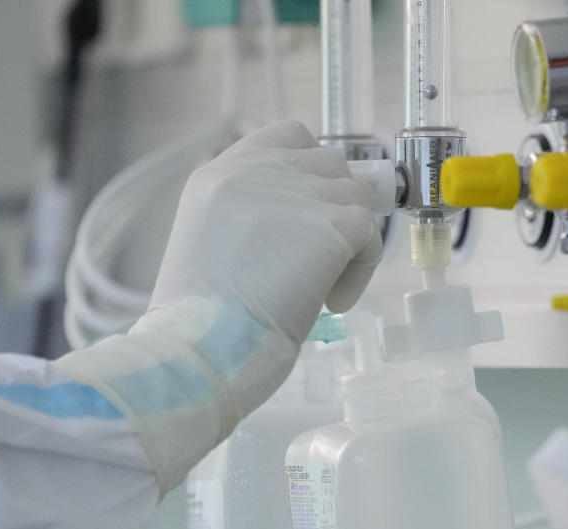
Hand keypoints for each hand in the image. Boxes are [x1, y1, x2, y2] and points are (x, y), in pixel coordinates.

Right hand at [57, 120, 382, 490]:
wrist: (197, 352)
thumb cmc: (199, 323)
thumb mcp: (212, 244)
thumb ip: (253, 214)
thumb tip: (309, 219)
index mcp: (218, 174)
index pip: (289, 136)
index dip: (310, 172)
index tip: (309, 216)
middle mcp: (255, 171)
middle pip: (330, 163)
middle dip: (335, 209)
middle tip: (319, 260)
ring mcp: (294, 194)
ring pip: (356, 196)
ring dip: (351, 241)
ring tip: (324, 286)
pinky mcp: (329, 226)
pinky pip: (370, 233)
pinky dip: (363, 269)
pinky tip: (334, 301)